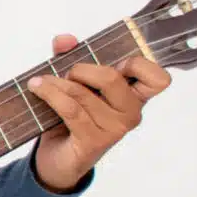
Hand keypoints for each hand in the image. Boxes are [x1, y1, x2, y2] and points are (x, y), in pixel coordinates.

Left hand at [27, 34, 171, 191]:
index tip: (113, 62)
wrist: (58, 157)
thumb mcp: (73, 82)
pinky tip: (37, 88)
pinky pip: (70, 111)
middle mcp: (131, 114)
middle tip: (66, 73)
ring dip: (56, 84)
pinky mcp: (93, 142)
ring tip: (39, 82)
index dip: (139, 64)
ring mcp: (114, 130)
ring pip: (83, 94)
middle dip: (82, 69)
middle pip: (113, 78)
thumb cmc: (72, 116)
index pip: (159, 79)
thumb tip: (64, 39)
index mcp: (135, 96)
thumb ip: (71, 56)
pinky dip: (50, 95)